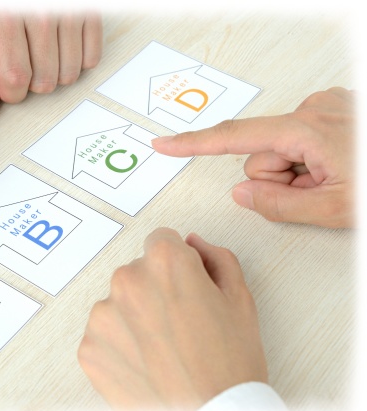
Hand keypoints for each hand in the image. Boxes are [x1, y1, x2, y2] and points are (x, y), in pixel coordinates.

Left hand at [0, 10, 102, 125]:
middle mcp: (39, 16)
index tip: (9, 82)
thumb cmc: (0, 10)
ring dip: (57, 73)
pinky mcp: (90, 16)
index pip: (16, 81)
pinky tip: (63, 46)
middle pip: (45, 83)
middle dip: (34, 82)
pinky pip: (91, 60)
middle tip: (26, 60)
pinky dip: (78, 60)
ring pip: (69, 76)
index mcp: (6, 22)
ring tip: (44, 52)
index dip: (11, 92)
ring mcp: (68, 15)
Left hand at [78, 228, 266, 410]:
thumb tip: (193, 243)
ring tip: (162, 347)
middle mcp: (128, 281)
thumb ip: (216, 259)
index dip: (177, 262)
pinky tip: (145, 362)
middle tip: (179, 323)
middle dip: (155, 288)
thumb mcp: (240, 300)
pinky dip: (120, 343)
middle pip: (138, 271)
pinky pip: (104, 332)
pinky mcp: (89, 347)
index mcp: (165, 262)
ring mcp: (104, 315)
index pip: (161, 239)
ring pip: (119, 302)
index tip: (183, 283)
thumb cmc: (229, 366)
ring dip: (135, 316)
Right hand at [152, 87, 355, 227]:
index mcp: (307, 128)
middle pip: (264, 156)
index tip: (164, 144)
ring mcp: (325, 108)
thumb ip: (277, 204)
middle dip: (281, 179)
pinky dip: (312, 162)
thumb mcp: (333, 209)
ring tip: (333, 181)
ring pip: (284, 153)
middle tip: (317, 191)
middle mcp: (312, 109)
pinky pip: (302, 143)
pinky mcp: (333, 113)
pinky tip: (338, 168)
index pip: (233, 139)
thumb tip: (242, 192)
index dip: (194, 144)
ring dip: (300, 173)